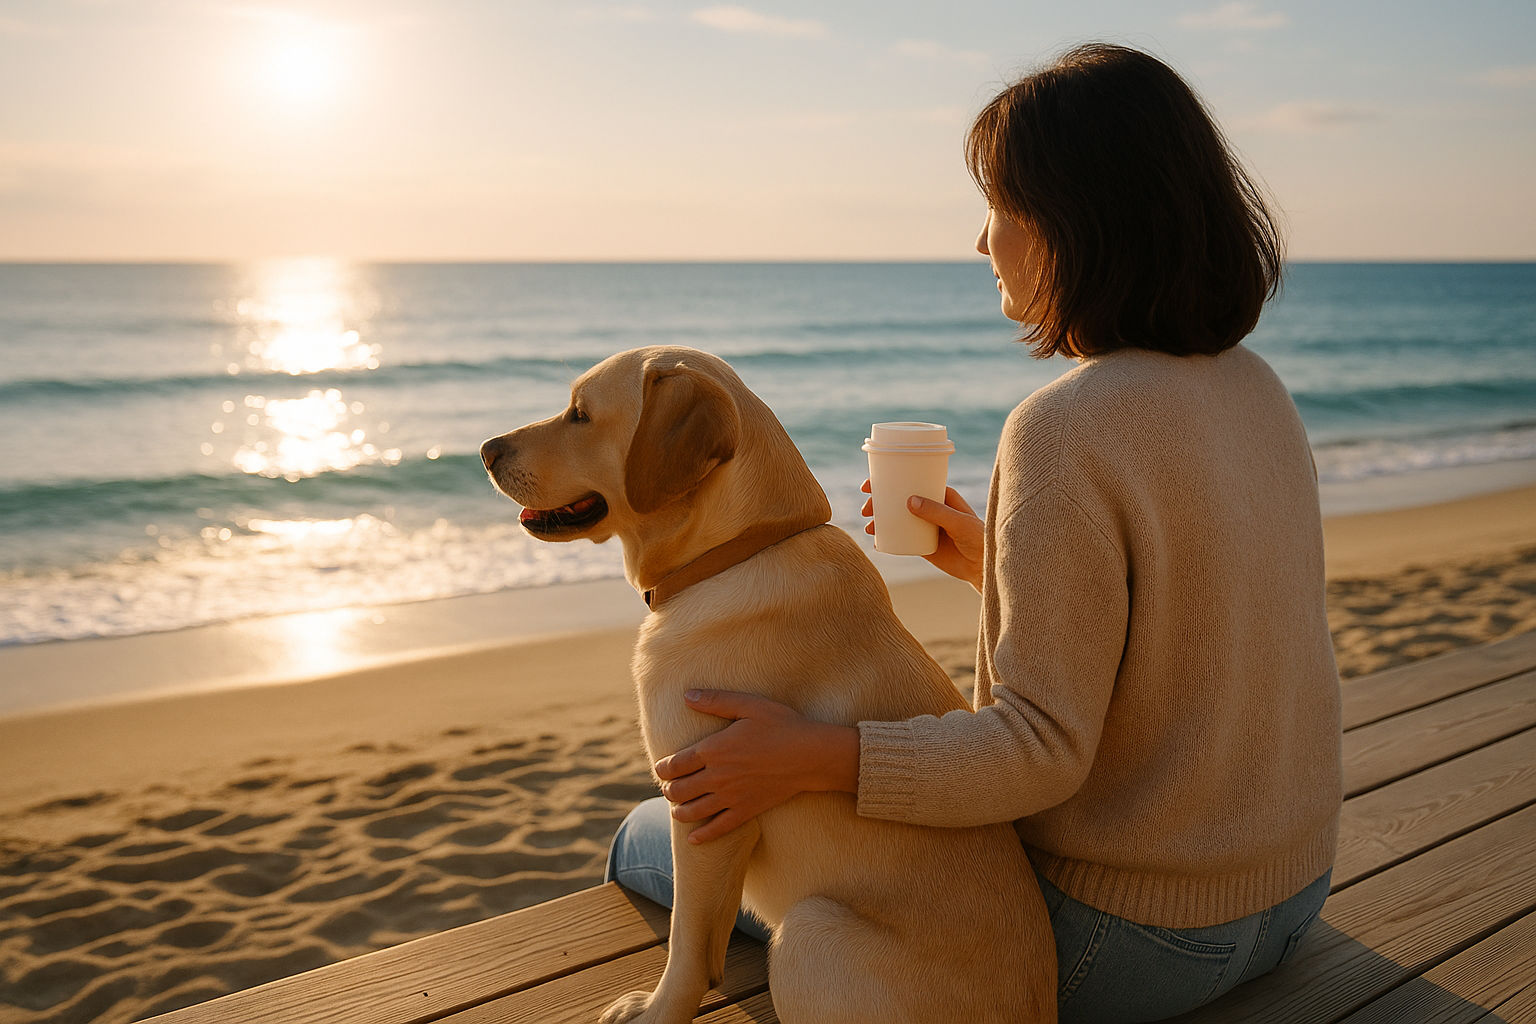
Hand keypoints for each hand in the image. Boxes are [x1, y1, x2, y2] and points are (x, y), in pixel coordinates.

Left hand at [654, 689, 858, 843]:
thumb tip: (687, 695)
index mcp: (714, 750)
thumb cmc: (781, 725)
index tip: (661, 768)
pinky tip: (693, 840)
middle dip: (668, 790)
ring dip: (679, 811)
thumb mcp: (748, 705)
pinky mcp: (746, 811)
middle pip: (678, 790)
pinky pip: (719, 828)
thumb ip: (716, 701)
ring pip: (692, 811)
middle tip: (669, 787)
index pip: (674, 764)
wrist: (810, 755)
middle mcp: (717, 776)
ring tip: (677, 809)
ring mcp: (731, 796)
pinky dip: (703, 835)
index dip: (662, 768)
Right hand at [861, 480, 984, 591]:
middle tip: (866, 508)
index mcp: (941, 496)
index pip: (913, 482)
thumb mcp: (959, 522)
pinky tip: (877, 541)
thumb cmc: (979, 539)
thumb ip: (937, 512)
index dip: (892, 481)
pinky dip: (888, 539)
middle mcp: (931, 509)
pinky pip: (901, 539)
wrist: (984, 567)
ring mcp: (925, 527)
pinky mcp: (923, 545)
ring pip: (898, 519)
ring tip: (869, 527)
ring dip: (881, 520)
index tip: (872, 484)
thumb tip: (909, 501)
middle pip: (900, 500)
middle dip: (880, 502)